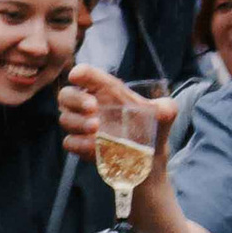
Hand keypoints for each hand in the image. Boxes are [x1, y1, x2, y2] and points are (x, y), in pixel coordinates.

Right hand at [58, 70, 176, 168]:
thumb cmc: (152, 129)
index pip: (87, 75)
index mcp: (107, 91)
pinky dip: (79, 143)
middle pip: (66, 94)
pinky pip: (69, 142)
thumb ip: (166, 108)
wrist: (149, 159)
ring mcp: (83, 127)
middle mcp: (91, 106)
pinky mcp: (82, 146)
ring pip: (65, 118)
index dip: (80, 73)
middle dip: (75, 99)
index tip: (77, 75)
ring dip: (78, 122)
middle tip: (93, 107)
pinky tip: (94, 146)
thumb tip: (165, 109)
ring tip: (97, 129)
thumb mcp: (164, 115)